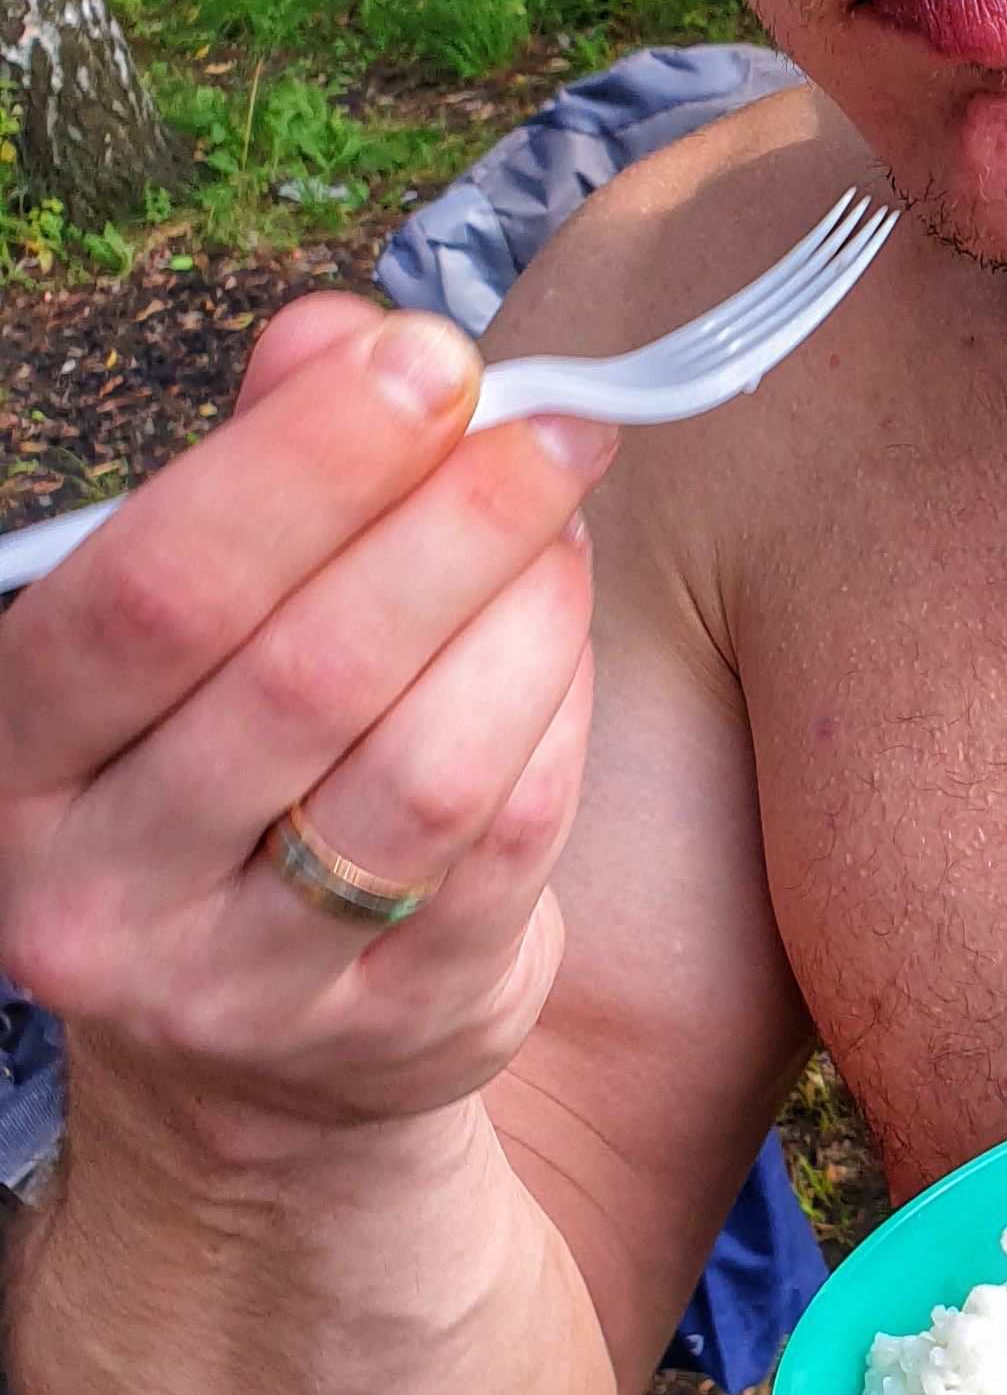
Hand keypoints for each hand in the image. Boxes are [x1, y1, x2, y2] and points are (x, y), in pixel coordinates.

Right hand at [0, 294, 614, 1151]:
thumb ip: (254, 471)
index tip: (424, 357)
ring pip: (429, 766)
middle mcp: (103, 894)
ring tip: (561, 513)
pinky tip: (564, 627)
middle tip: (548, 422)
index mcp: (16, 763)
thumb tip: (342, 331)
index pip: (148, 593)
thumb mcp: (187, 629)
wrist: (249, 1064)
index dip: (300, 462)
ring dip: (525, 610)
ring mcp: (250, 985)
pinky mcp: (401, 1028)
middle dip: (448, 520)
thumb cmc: (210, 778)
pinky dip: (560, 709)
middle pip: (305, 674)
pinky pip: (515, 839)